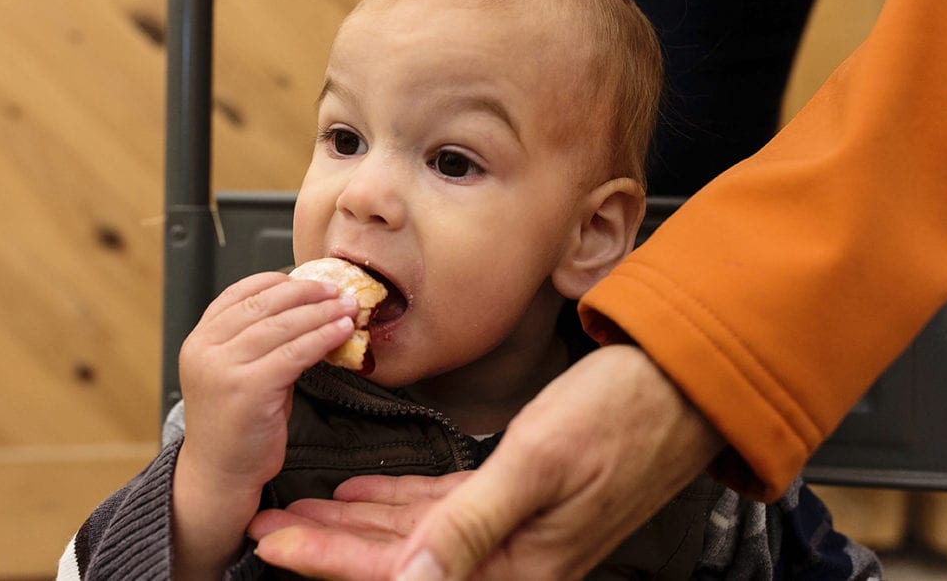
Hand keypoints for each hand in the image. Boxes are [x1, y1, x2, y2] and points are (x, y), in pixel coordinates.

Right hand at [172, 271, 357, 577]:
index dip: (280, 281)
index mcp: (200, 338)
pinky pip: (294, 353)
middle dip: (306, 293)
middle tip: (337, 289)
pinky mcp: (247, 389)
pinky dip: (322, 338)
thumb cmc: (238, 424)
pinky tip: (342, 332)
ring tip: (347, 307)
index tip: (311, 279)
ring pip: (282, 326)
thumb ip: (264, 340)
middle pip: (264, 304)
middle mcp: (205, 349)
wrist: (220, 474)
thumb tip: (311, 309)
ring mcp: (223, 369)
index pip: (240, 292)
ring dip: (321, 312)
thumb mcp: (242, 371)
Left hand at [252, 345, 725, 579]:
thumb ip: (471, 526)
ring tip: (302, 509)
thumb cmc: (619, 416)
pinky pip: (442, 509)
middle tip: (270, 527)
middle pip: (397, 559)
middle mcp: (512, 556)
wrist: (677, 385)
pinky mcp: (517, 497)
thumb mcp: (539, 463)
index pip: (399, 573)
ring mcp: (514, 528)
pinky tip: (362, 493)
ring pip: (413, 534)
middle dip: (329, 543)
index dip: (330, 560)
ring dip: (355, 522)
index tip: (276, 544)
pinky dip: (398, 500)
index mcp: (516, 563)